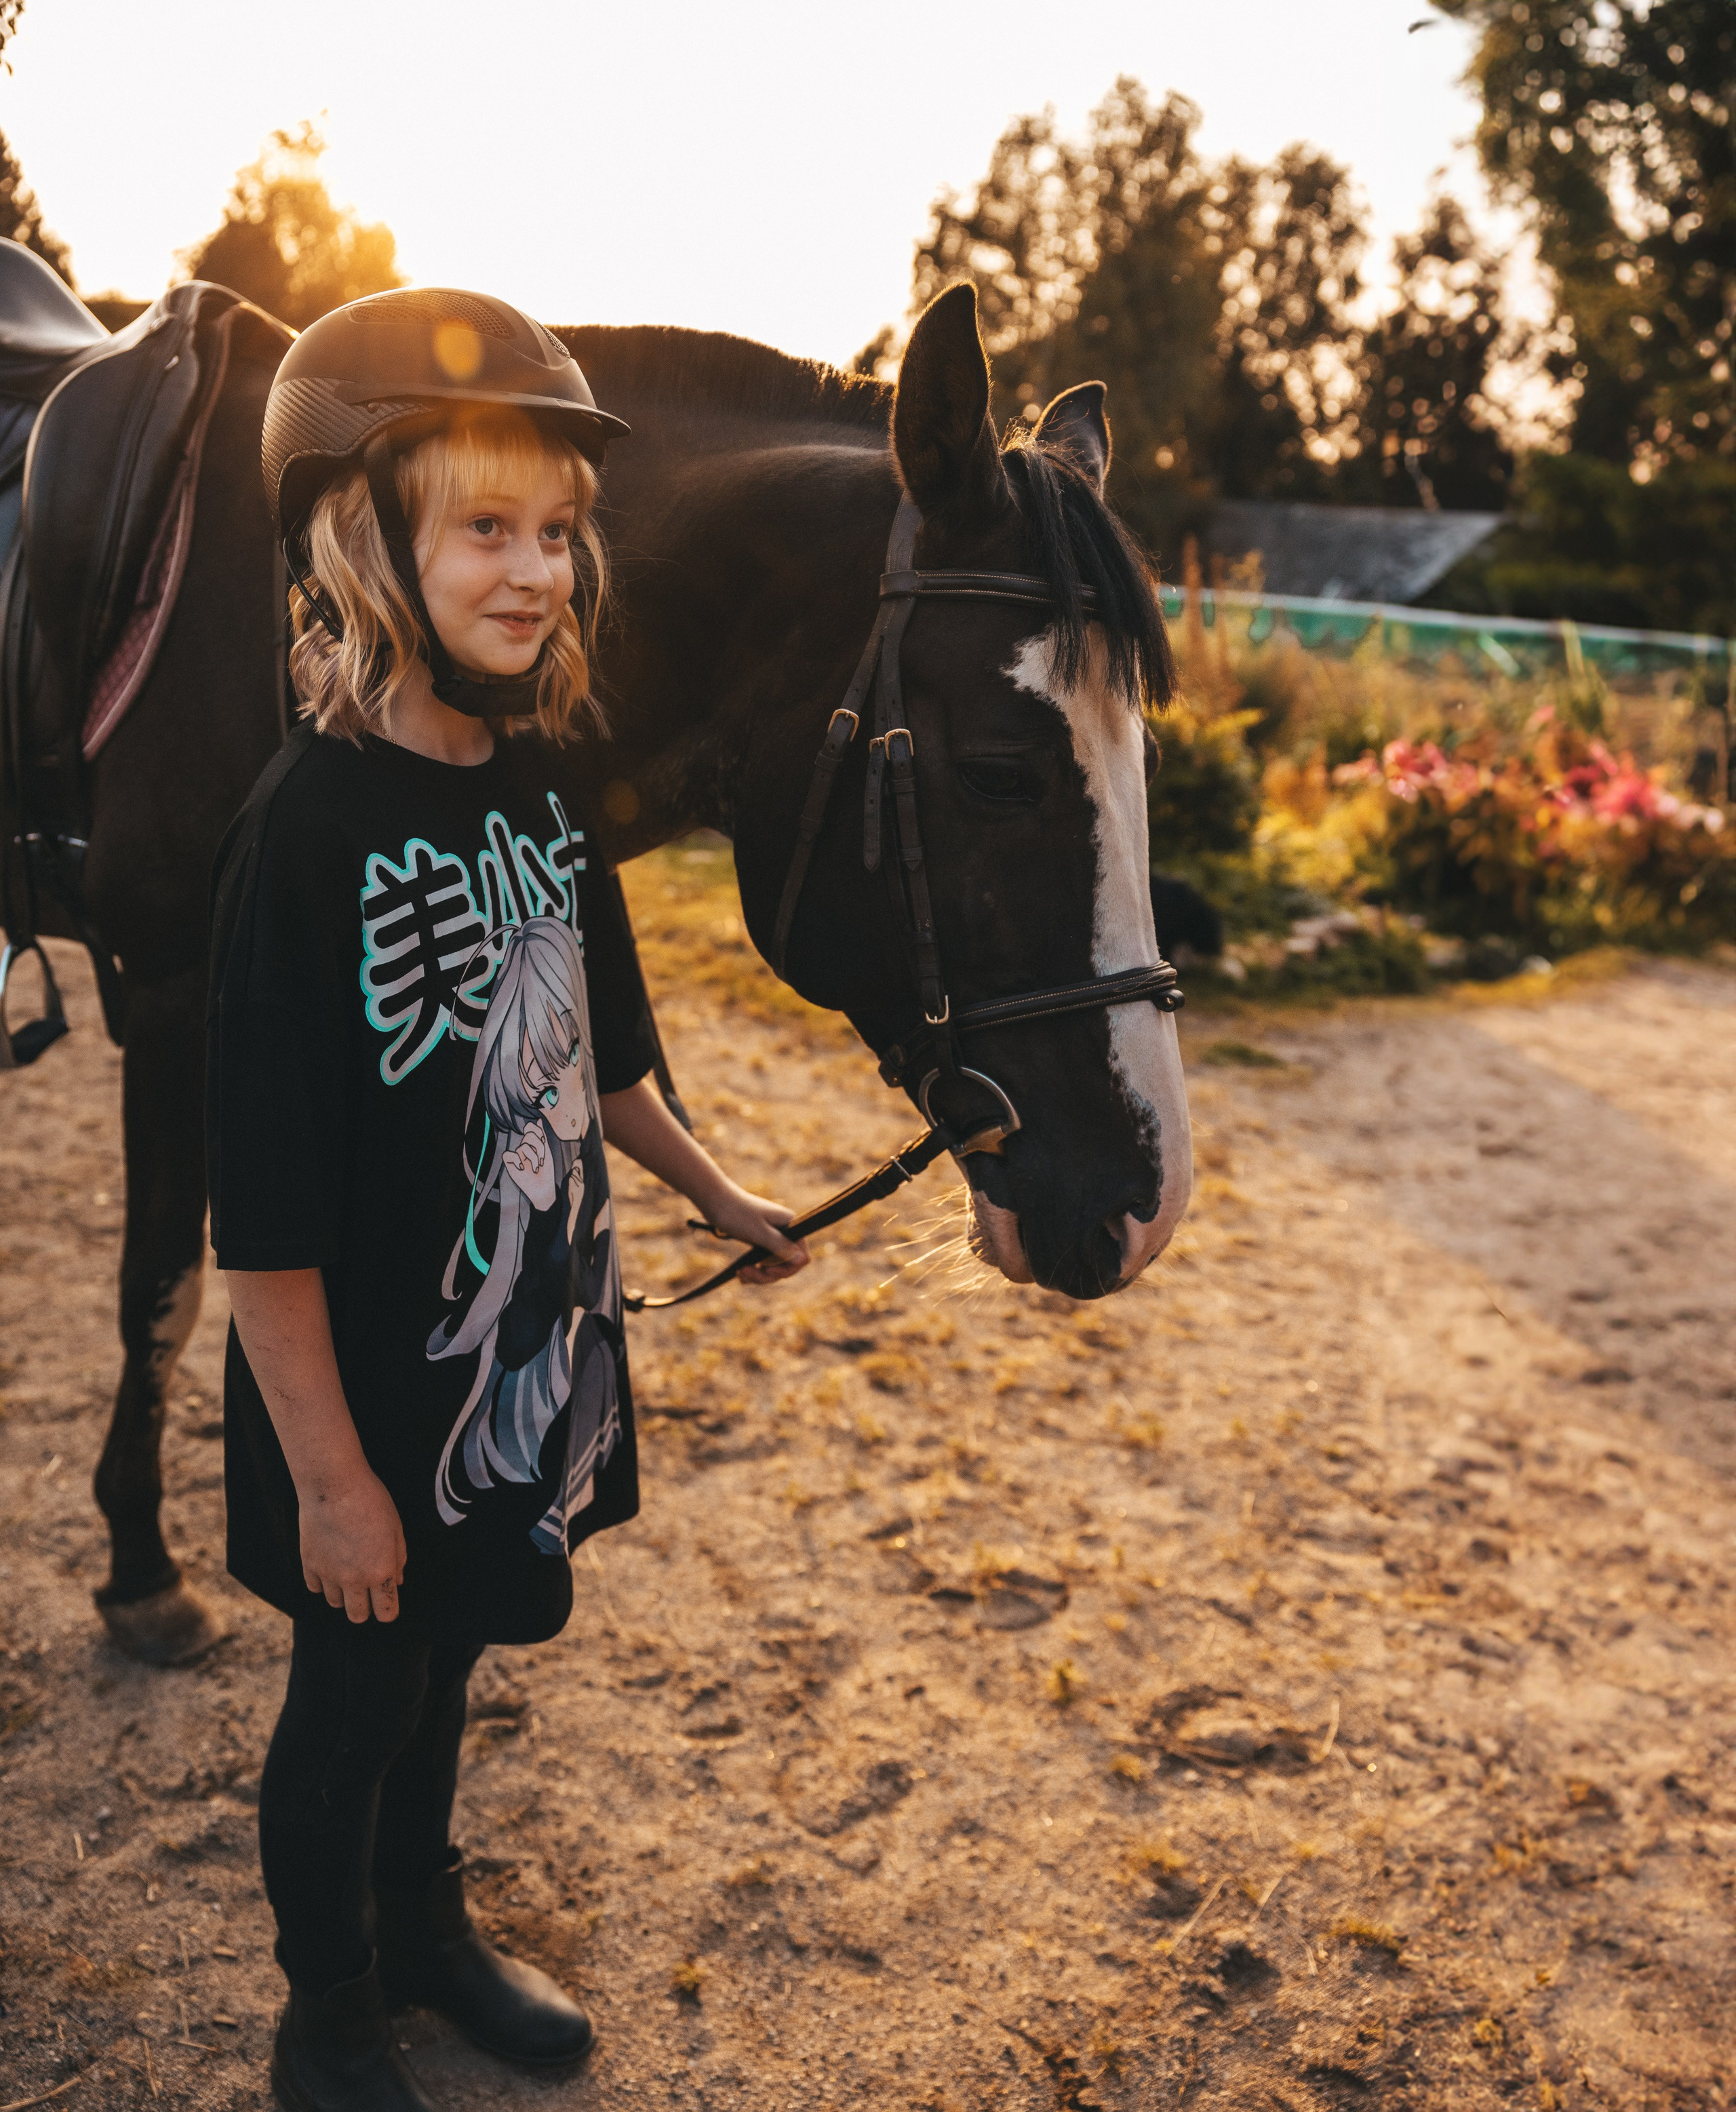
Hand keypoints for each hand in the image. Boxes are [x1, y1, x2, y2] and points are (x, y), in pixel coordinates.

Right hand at [299, 1467, 406, 1622]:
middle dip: (365, 1607)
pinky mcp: (309, 1564)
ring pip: (335, 1604)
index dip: (388, 1609)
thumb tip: (397, 1581)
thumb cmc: (371, 1501)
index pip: (386, 1613)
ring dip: (343, 1594)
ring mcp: (329, 1574)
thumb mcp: (396, 1528)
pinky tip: (330, 1564)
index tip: (387, 1600)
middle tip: (367, 1589)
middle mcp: (354, 1579)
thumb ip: (398, 1559)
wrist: (334, 1485)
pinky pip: (315, 1588)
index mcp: (380, 1571)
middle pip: (358, 1616)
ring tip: (348, 1570)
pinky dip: (323, 1582)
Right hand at [502, 1119, 558, 1211]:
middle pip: (529, 1136)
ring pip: (523, 1146)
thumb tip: (538, 1120)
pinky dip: (517, 1161)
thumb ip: (542, 1136)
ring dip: (533, 1158)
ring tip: (536, 1168)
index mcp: (533, 1144)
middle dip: (539, 1148)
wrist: (543, 1188)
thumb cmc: (546, 1172)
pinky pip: (508, 1155)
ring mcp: (517, 1156)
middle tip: (542, 1159)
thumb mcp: (547, 1152)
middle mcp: (524, 1148)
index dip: (536, 1131)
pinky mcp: (510, 1164)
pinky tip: (522, 1168)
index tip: (544, 1141)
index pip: (529, 1128)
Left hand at [701, 1183, 809, 1287]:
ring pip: (774, 1265)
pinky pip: (764, 1261)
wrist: (715, 1200)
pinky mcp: (761, 1241)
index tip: (767, 1270)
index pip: (801, 1256)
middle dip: (768, 1274)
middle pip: (787, 1264)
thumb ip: (780, 1246)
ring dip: (759, 1274)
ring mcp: (773, 1237)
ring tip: (741, 1273)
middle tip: (746, 1273)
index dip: (787, 1268)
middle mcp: (785, 1231)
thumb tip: (802, 1259)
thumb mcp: (758, 1232)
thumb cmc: (736, 1213)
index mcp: (790, 1225)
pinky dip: (754, 1270)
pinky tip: (741, 1272)